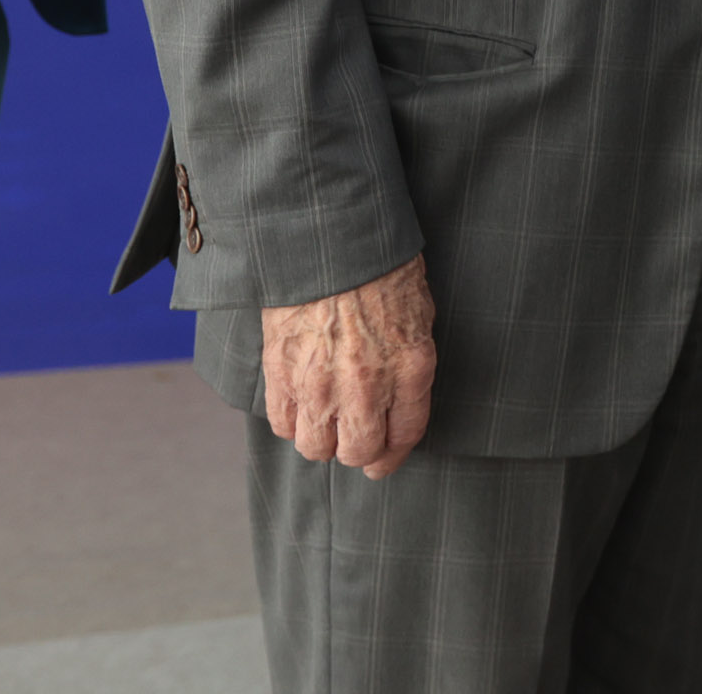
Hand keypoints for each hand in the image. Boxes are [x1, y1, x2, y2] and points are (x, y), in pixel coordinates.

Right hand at [260, 254, 435, 479]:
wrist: (332, 240)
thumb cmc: (383, 270)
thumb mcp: (419, 315)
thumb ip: (409, 364)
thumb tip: (399, 400)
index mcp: (409, 369)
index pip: (404, 436)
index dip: (394, 455)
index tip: (386, 460)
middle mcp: (365, 386)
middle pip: (358, 452)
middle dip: (361, 453)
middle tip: (357, 444)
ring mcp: (320, 384)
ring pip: (316, 448)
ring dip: (323, 441)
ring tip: (327, 424)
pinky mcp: (282, 373)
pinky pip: (283, 424)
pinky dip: (292, 422)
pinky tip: (301, 407)